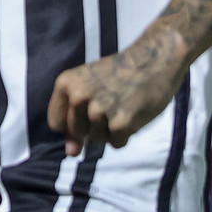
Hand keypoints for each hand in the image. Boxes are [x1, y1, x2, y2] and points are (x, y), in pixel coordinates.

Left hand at [47, 32, 188, 156]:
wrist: (155, 59)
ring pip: (97, 139)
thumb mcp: (89, 88)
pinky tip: (133, 114)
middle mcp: (78, 96)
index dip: (72, 122)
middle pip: (77, 133)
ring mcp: (99, 110)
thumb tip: (71, 152)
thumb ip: (74, 119)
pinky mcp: (120, 122)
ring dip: (111, 130)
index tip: (87, 111)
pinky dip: (126, 135)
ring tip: (123, 106)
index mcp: (66, 84)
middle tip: (111, 104)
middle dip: (93, 127)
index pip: (56, 123)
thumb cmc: (120, 73)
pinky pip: (117, 144)